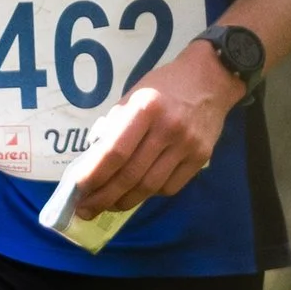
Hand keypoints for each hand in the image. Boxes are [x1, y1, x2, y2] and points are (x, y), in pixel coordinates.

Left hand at [71, 39, 245, 214]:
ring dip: (124, 201)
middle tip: (86, 210)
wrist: (211, 79)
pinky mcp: (201, 158)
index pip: (115, 151)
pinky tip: (138, 193)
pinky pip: (170, 187)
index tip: (78, 190)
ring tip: (108, 206)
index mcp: (145, 108)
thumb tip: (94, 160)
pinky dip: (150, 194)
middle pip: (131, 174)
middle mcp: (168, 128)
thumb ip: (115, 125)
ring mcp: (187, 146)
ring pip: (150, 186)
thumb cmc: (165, 86)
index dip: (95, 175)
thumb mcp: (134, 95)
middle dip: (104, 197)